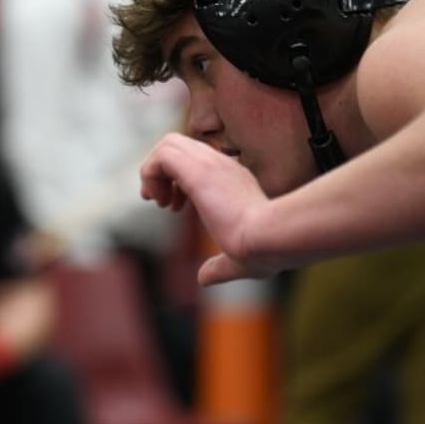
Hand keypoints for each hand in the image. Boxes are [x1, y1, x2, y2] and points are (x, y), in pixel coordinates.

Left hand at [140, 133, 282, 284]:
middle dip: (160, 171)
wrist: (273, 239)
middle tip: (160, 202)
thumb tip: (204, 279)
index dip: (177, 180)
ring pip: (167, 144)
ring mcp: (211, 164)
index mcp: (233, 179)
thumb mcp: (240, 261)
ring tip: (158, 201)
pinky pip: (161, 155)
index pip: (196, 159)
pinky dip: (150, 174)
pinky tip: (159, 200)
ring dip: (153, 171)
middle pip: (178, 145)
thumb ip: (220, 268)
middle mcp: (222, 165)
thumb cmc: (265, 250)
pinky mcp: (198, 169)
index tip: (174, 207)